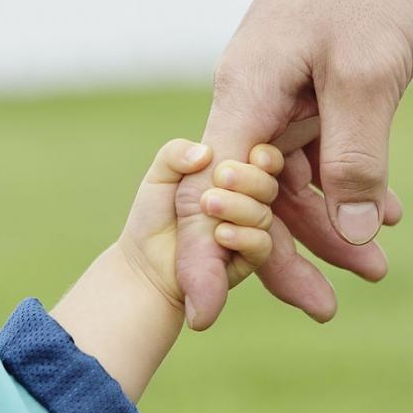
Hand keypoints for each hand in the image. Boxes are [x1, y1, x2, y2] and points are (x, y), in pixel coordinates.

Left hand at [119, 139, 284, 314]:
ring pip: (263, 214)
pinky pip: (261, 245)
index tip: (253, 155)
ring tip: (207, 204)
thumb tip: (206, 151)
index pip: (265, 160)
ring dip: (239, 206)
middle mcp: (246, 202)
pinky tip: (220, 234)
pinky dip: (243, 236)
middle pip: (267, 186)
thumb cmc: (154, 215)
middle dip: (249, 178)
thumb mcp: (160, 176)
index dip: (265, 156)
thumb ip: (175, 153)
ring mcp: (248, 231)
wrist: (145, 261)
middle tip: (220, 177)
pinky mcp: (246, 259)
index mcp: (233, 177)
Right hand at [176, 0, 412, 328]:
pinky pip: (313, 149)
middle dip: (285, 253)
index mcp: (244, 97)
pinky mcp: (302, 87)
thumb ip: (355, 158)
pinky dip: (344, 179)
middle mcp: (248, 100)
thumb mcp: (367, 75)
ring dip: (329, 220)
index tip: (206, 315)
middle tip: (327, 308)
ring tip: (377, 261)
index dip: (207, 259)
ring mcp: (275, 93)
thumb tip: (348, 232)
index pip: (211, 196)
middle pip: (251, 197)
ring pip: (288, 179)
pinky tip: (383, 210)